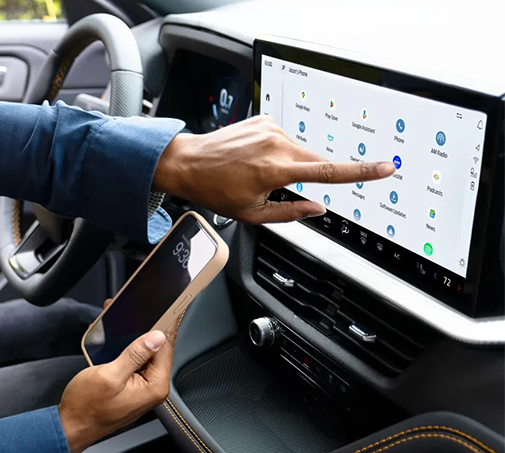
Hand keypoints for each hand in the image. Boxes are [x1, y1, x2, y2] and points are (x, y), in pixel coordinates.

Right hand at [58, 310, 179, 452]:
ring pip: (144, 354)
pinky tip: (115, 340)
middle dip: (146, 328)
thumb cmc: (86, 406)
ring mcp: (142, 388)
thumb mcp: (109, 375)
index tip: (168, 305)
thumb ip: (135, 354)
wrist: (71, 426)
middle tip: (138, 308)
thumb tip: (157, 337)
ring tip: (121, 321)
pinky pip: (134, 363)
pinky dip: (126, 349)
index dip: (165, 324)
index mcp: (153, 386)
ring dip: (134, 338)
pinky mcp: (131, 387)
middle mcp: (152, 388)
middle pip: (157, 350)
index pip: (166, 347)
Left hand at [152, 116, 395, 222]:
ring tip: (256, 171)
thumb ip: (290, 212)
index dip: (360, 172)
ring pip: (298, 150)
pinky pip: (282, 138)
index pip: (328, 172)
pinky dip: (275, 150)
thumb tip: (317, 208)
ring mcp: (270, 128)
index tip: (385, 168)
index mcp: (276, 169)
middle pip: (314, 161)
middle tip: (276, 185)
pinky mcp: (264, 119)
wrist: (187, 162)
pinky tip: (252, 157)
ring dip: (287, 163)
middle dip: (307, 175)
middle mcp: (277, 144)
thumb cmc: (214, 190)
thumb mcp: (252, 213)